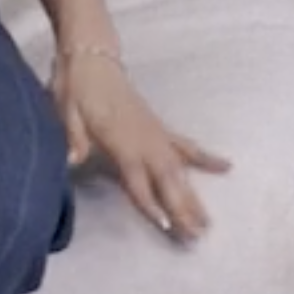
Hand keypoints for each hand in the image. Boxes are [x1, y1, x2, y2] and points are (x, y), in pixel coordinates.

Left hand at [52, 47, 231, 244]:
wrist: (92, 59)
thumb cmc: (77, 88)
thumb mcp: (67, 111)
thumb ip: (72, 137)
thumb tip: (72, 160)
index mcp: (121, 141)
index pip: (139, 180)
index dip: (152, 204)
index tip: (167, 226)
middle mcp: (145, 140)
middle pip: (168, 180)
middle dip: (182, 208)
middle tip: (197, 235)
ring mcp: (156, 133)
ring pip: (180, 169)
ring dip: (194, 195)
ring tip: (208, 221)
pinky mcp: (159, 127)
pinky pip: (187, 146)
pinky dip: (206, 158)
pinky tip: (226, 166)